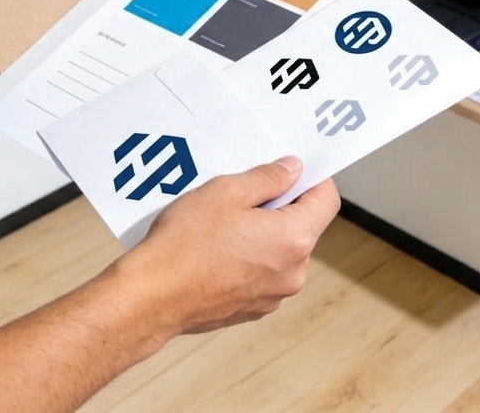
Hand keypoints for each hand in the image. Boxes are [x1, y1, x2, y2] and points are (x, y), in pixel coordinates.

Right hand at [120, 156, 340, 334]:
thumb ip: (268, 178)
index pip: (327, 201)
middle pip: (303, 226)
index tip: (292, 169)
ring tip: (223, 224)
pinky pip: (262, 273)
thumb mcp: (226, 192)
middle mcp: (293, 272)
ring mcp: (274, 295)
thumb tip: (292, 170)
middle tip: (244, 194)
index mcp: (294, 239)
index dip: (313, 179)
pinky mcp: (253, 309)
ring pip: (281, 251)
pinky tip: (216, 250)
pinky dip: (248, 258)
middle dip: (280, 207)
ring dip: (263, 234)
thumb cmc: (185, 244)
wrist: (152, 298)